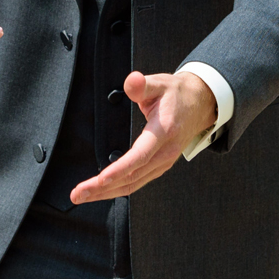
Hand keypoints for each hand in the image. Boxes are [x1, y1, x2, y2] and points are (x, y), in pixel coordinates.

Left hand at [69, 70, 217, 203]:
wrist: (199, 104)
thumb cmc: (176, 94)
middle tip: (78, 194)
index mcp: (164, 131)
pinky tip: (102, 191)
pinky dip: (118, 189)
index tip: (100, 179)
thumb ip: (142, 84)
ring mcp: (164, 162)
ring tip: (82, 196)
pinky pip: (137, 182)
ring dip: (107, 193)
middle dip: (103, 188)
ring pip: (133, 184)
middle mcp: (166, 152)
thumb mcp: (160, 83)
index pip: (140, 156)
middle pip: (132, 177)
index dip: (119, 169)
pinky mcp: (160, 166)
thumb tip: (131, 82)